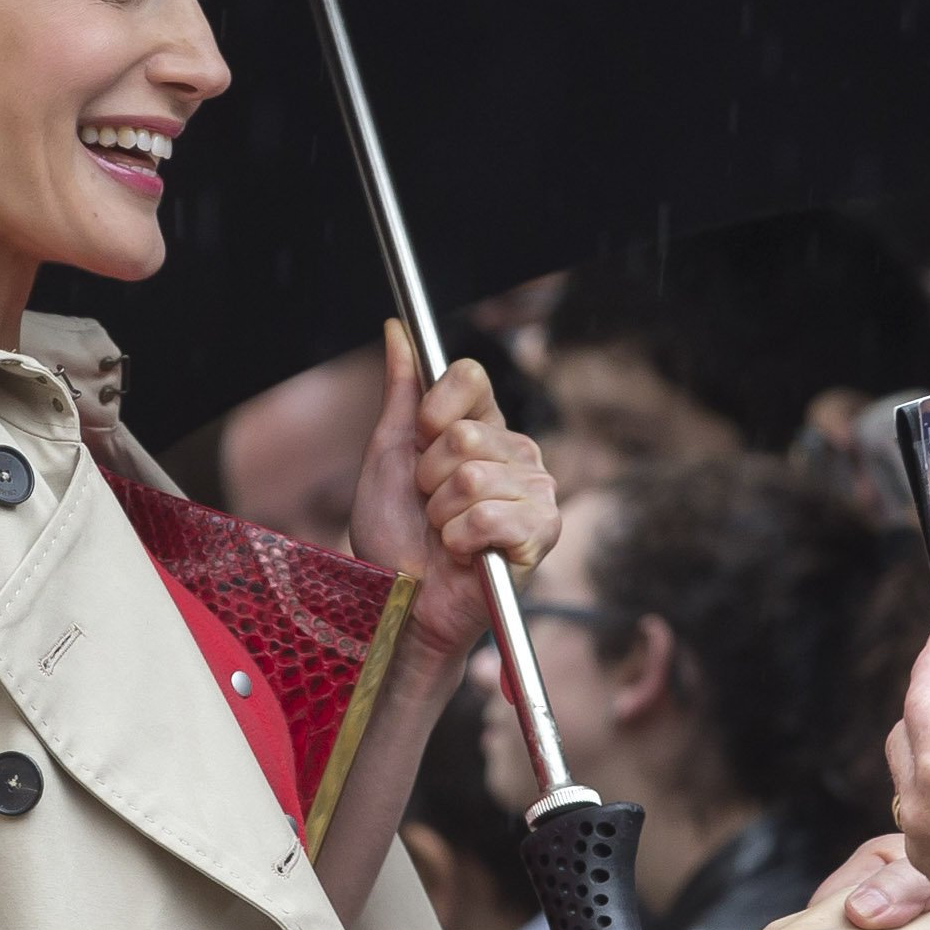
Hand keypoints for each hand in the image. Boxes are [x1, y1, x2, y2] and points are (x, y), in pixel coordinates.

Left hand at [358, 322, 557, 663]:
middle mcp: (517, 451)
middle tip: (430, 507)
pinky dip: (459, 540)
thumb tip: (396, 329)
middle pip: (464, 434)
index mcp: (484, 425)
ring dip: (440, 515)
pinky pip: (487, 516)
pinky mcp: (543, 529)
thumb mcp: (386, 456)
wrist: (404, 600)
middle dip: (428, 477)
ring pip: (472, 478)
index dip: (434, 408)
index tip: (419, 440)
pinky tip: (464, 554)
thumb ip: (400, 393)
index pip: (469, 375)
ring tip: (445, 534)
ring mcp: (536, 490)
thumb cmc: (394, 536)